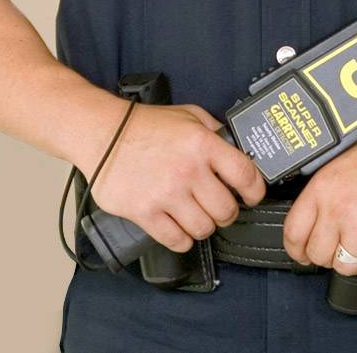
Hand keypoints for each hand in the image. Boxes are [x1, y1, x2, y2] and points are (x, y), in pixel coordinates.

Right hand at [82, 102, 265, 252]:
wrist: (101, 133)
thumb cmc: (144, 125)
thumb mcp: (189, 115)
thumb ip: (215, 131)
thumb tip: (238, 149)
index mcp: (203, 145)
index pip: (246, 176)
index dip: (255, 192)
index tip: (251, 196)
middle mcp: (188, 170)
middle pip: (226, 210)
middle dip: (226, 212)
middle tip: (218, 207)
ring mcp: (166, 193)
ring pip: (204, 228)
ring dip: (203, 226)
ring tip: (196, 215)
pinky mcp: (145, 212)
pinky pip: (177, 240)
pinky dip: (182, 239)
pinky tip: (178, 227)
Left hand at [283, 130, 356, 275]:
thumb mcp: (344, 158)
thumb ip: (326, 186)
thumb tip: (313, 211)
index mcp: (324, 188)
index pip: (293, 232)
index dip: (296, 248)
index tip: (301, 252)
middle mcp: (339, 210)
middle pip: (318, 254)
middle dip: (326, 255)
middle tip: (336, 248)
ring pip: (344, 266)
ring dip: (352, 259)